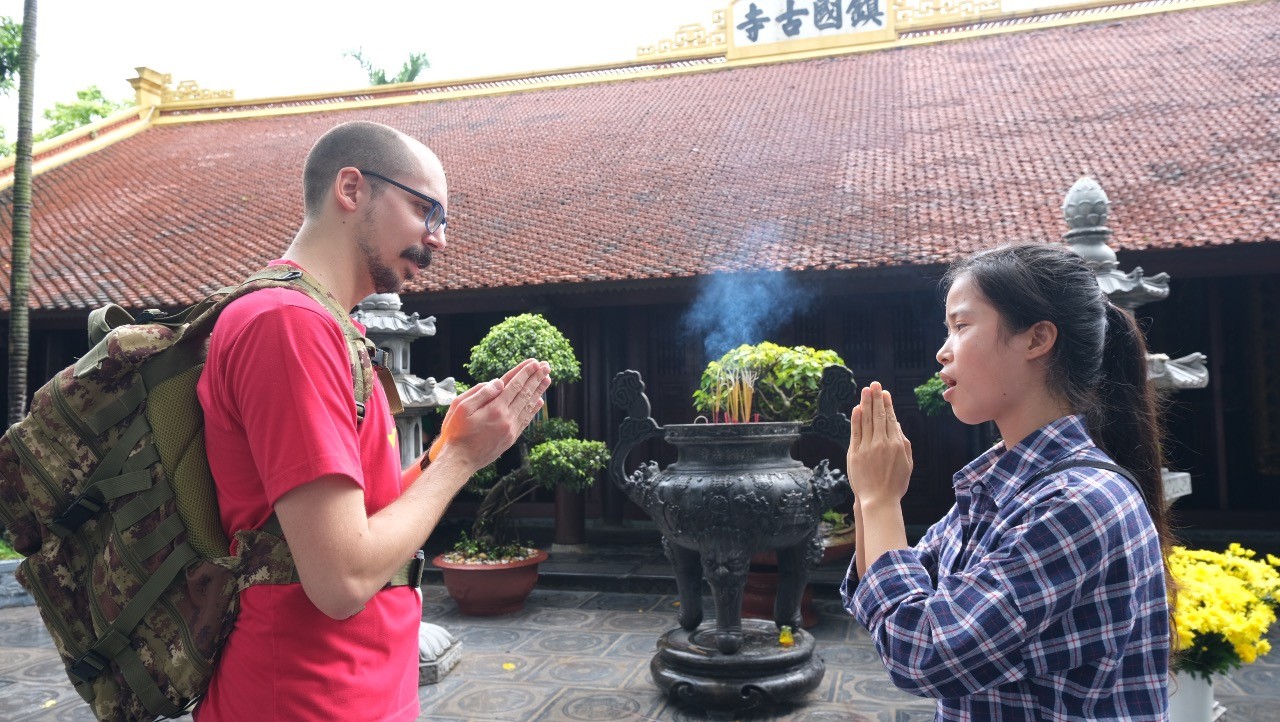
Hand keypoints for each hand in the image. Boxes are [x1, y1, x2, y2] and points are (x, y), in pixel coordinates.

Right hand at [429, 359, 552, 473]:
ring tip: (547, 379)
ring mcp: (510, 429)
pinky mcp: (511, 438)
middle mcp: (506, 418)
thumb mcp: (460, 407)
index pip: (513, 385)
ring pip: (528, 406)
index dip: (525, 372)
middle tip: (547, 365)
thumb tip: (499, 382)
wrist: (460, 460)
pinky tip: (539, 401)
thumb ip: (480, 393)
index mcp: (494, 408)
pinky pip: (526, 420)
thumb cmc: (456, 432)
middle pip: (525, 393)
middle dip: (536, 378)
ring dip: (538, 391)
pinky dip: (533, 409)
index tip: (534, 362)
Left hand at [847, 381, 913, 507]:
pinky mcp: (855, 453)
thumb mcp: (907, 464)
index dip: (888, 405)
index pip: (891, 419)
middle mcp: (882, 443)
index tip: (885, 394)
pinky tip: (857, 408)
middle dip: (877, 398)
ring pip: (867, 420)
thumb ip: (904, 444)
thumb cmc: (895, 484)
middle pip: (879, 416)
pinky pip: (856, 432)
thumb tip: (897, 427)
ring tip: (866, 390)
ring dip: (866, 403)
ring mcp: (868, 447)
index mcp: (897, 444)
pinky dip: (856, 419)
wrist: (879, 500)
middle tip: (875, 384)